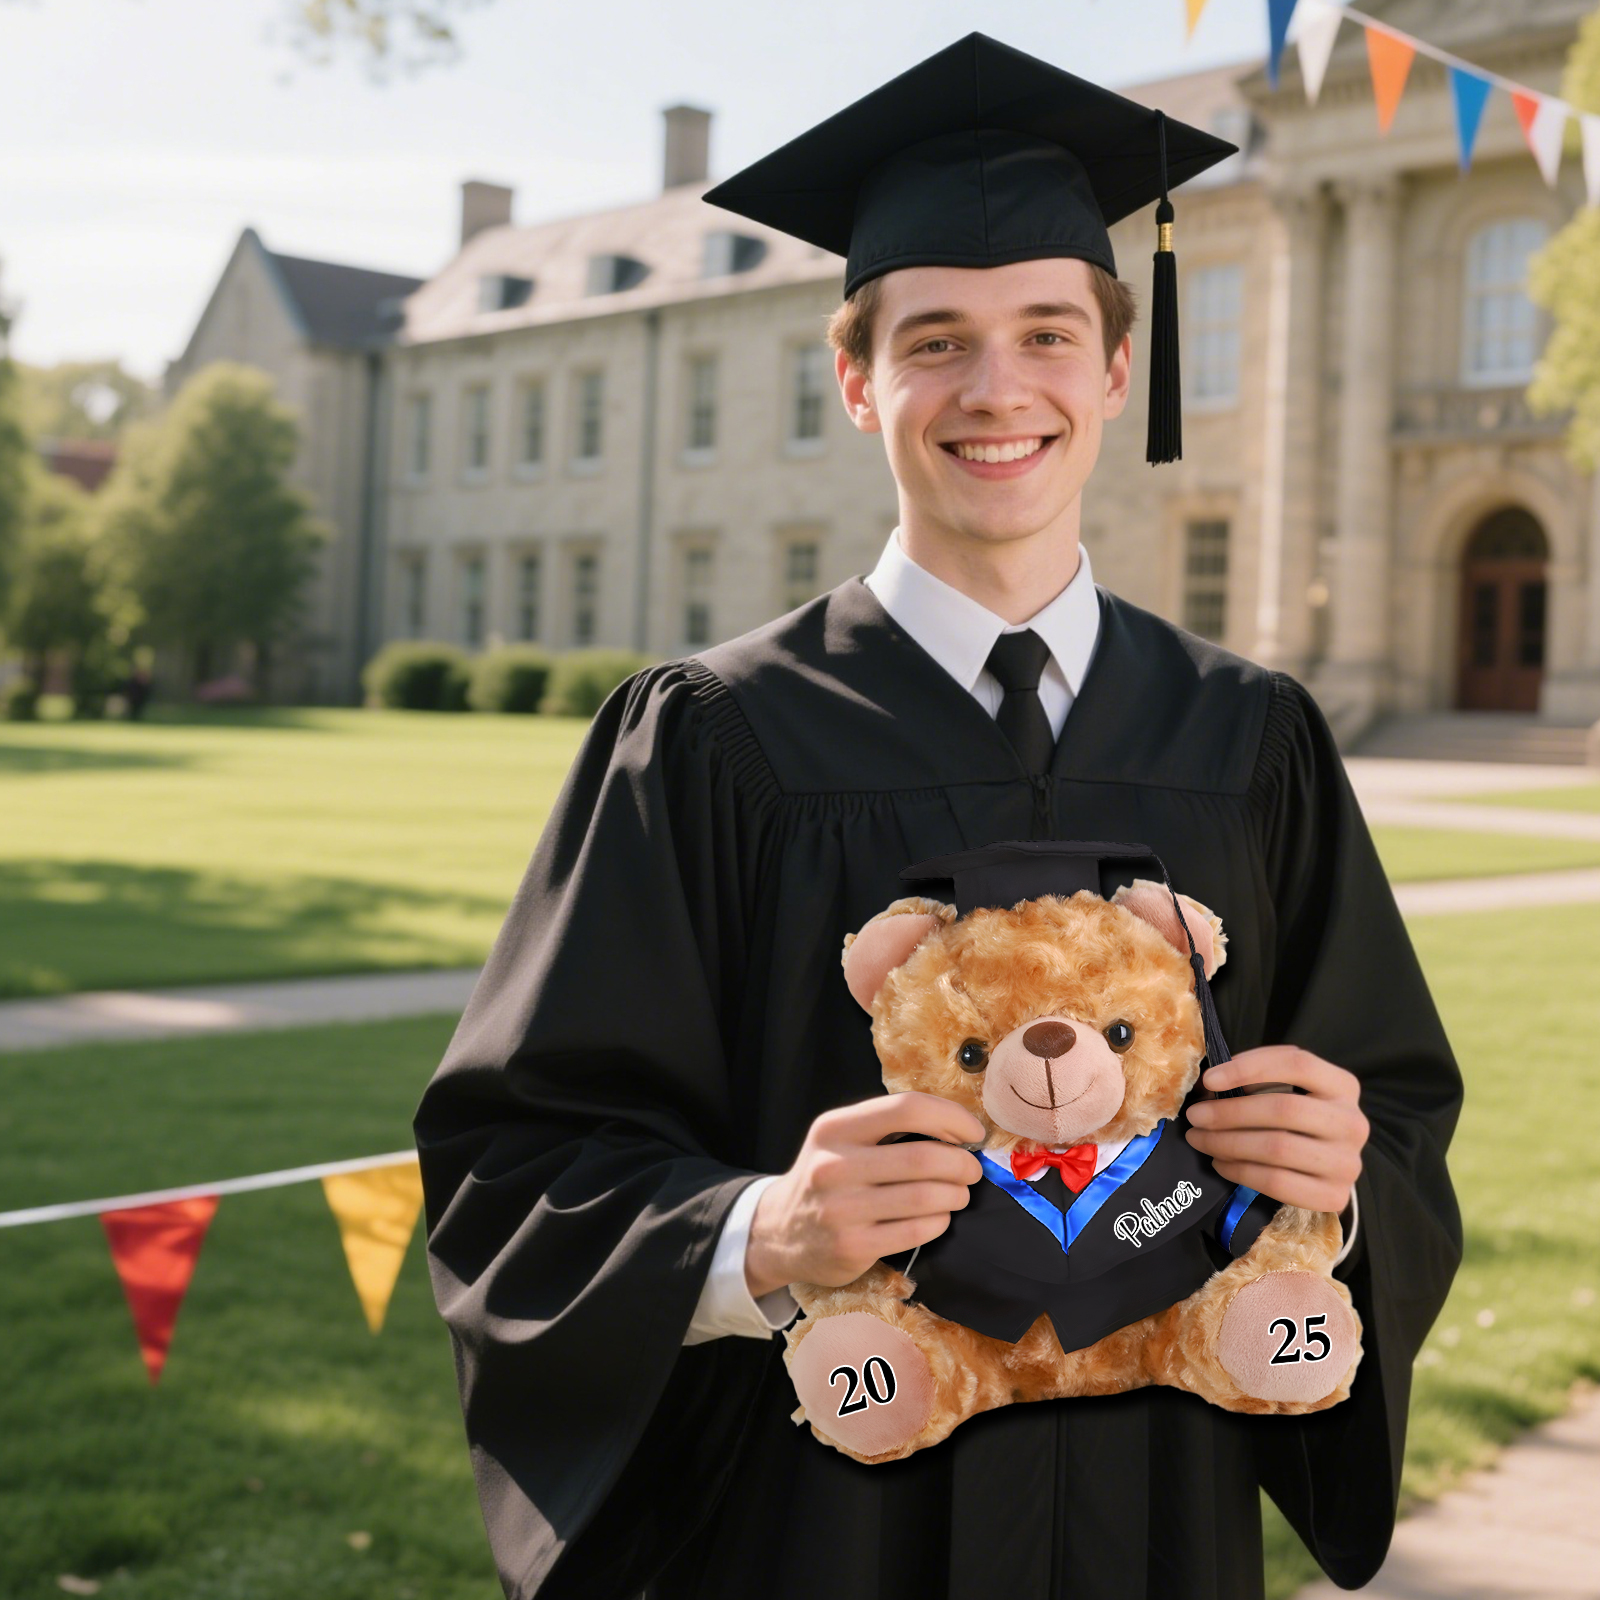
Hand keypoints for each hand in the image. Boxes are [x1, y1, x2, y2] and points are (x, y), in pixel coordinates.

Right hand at [744, 1092, 985, 1297]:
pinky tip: (937, 1217)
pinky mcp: (852, 1247)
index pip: (907, 1108)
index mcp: (835, 1128)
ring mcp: (841, 1209)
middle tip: (970, 1171)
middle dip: (961, 1164)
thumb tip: (958, 1127)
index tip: (972, 1132)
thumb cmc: (826, 1178)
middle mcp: (834, 1165)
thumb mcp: (841, 1139)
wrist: (778, 1231)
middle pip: (923, 1158)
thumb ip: (888, 1127)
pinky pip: (916, 1231)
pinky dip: (939, 1222)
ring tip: (957, 1194)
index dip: (951, 1117)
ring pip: (925, 1197)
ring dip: (955, 1195)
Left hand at [1184, 1046, 1367, 1214]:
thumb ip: (1257, 1078)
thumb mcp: (1287, 1089)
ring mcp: (1347, 1162)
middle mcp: (1352, 1123)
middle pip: (1284, 1109)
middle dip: (1230, 1112)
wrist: (1326, 1168)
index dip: (1249, 1068)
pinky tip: (1221, 1163)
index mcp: (1343, 1086)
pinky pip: (1277, 1182)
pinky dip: (1240, 1171)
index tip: (1210, 1079)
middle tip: (1196, 1116)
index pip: (1297, 1064)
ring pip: (1277, 1147)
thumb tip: (1209, 1084)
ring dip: (1228, 1143)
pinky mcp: (1334, 1195)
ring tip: (1201, 1139)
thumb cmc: (1298, 1121)